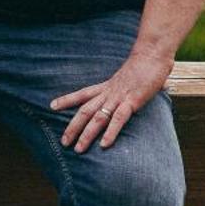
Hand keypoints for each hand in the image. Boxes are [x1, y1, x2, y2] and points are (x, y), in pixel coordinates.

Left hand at [50, 49, 172, 152]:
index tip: (52, 106)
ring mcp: (119, 97)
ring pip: (97, 118)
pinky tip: (104, 144)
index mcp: (105, 87)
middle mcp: (108, 93)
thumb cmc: (142, 68)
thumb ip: (124, 88)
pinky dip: (110, 132)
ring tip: (78, 149)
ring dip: (87, 134)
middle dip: (73, 127)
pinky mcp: (132, 101)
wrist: (151, 56)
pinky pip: (119, 119)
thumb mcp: (127, 79)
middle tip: (63, 142)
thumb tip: (127, 96)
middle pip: (85, 111)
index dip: (67, 99)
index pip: (82, 93)